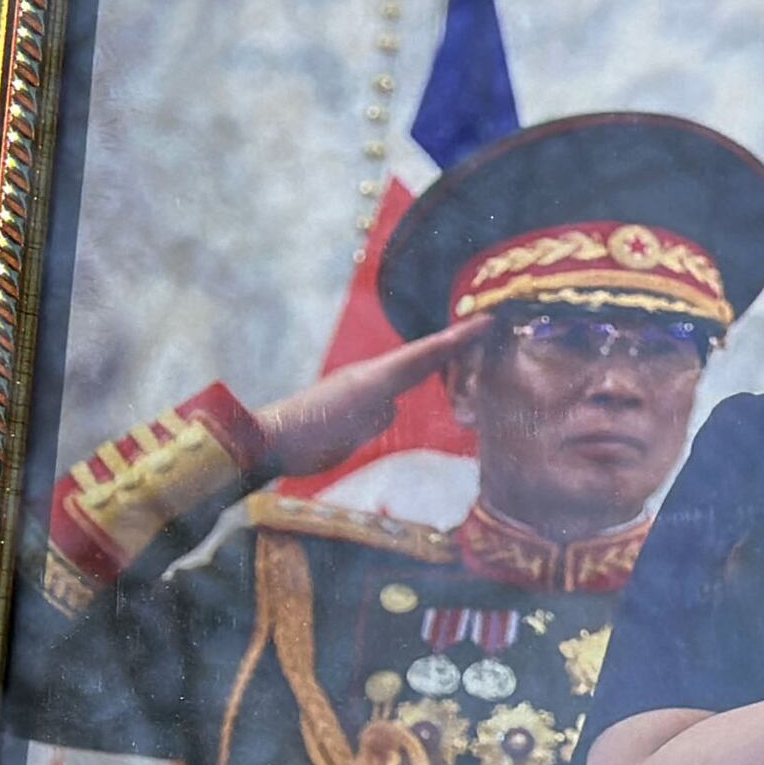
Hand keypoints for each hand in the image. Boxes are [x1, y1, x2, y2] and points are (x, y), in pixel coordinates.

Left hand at [245, 311, 493, 478]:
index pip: (429, 352)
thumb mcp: (360, 402)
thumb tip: (408, 389)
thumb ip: (391, 389)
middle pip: (424, 358)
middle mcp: (376, 380)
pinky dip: (420, 391)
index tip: (490, 322)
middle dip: (455, 347)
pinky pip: (401, 399)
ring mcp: (367, 397)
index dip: (459, 339)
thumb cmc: (315, 424)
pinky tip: (425, 399)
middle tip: (488, 335)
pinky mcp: (360, 418)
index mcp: (379, 374)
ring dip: (441, 366)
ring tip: (470, 362)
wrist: (273, 443)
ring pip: (413, 376)